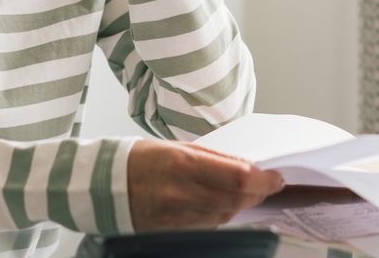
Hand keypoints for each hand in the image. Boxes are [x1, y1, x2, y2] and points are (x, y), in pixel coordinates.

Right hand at [127, 139, 284, 230]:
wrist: (102, 185)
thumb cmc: (139, 160)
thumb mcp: (177, 147)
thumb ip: (213, 158)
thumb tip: (245, 166)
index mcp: (184, 165)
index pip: (238, 178)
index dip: (264, 180)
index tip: (276, 177)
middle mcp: (182, 194)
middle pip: (237, 200)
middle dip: (258, 193)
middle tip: (269, 184)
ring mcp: (178, 216)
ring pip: (226, 216)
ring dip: (243, 204)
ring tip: (247, 191)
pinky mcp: (174, 231)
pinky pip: (209, 225)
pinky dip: (222, 214)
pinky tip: (224, 203)